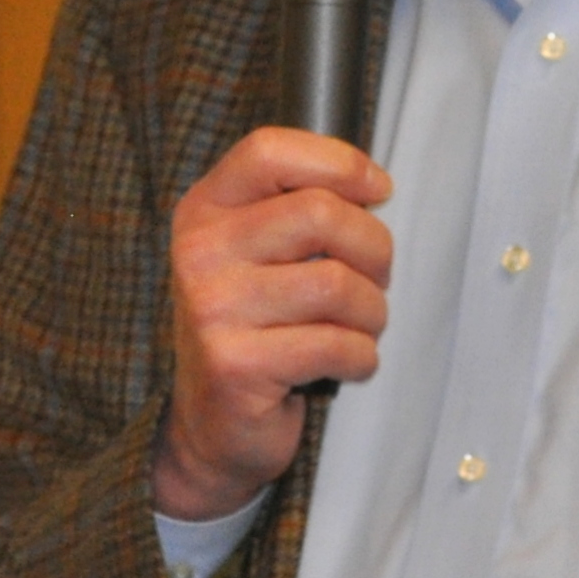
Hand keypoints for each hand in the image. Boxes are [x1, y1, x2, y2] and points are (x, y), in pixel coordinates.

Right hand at [153, 127, 392, 520]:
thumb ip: (301, 208)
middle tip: (375, 279)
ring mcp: (212, 309)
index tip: (378, 190)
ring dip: (372, 312)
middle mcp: (200, 252)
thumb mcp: (262, 253)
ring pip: (337, 284)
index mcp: (205, 211)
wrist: (213, 426)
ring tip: (359, 328)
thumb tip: (375, 185)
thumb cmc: (256, 329)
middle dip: (374, 249)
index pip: (269, 151)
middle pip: (320, 214)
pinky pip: (336, 344)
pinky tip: (346, 364)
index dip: (339, 162)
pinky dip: (361, 357)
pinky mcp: (235, 365)